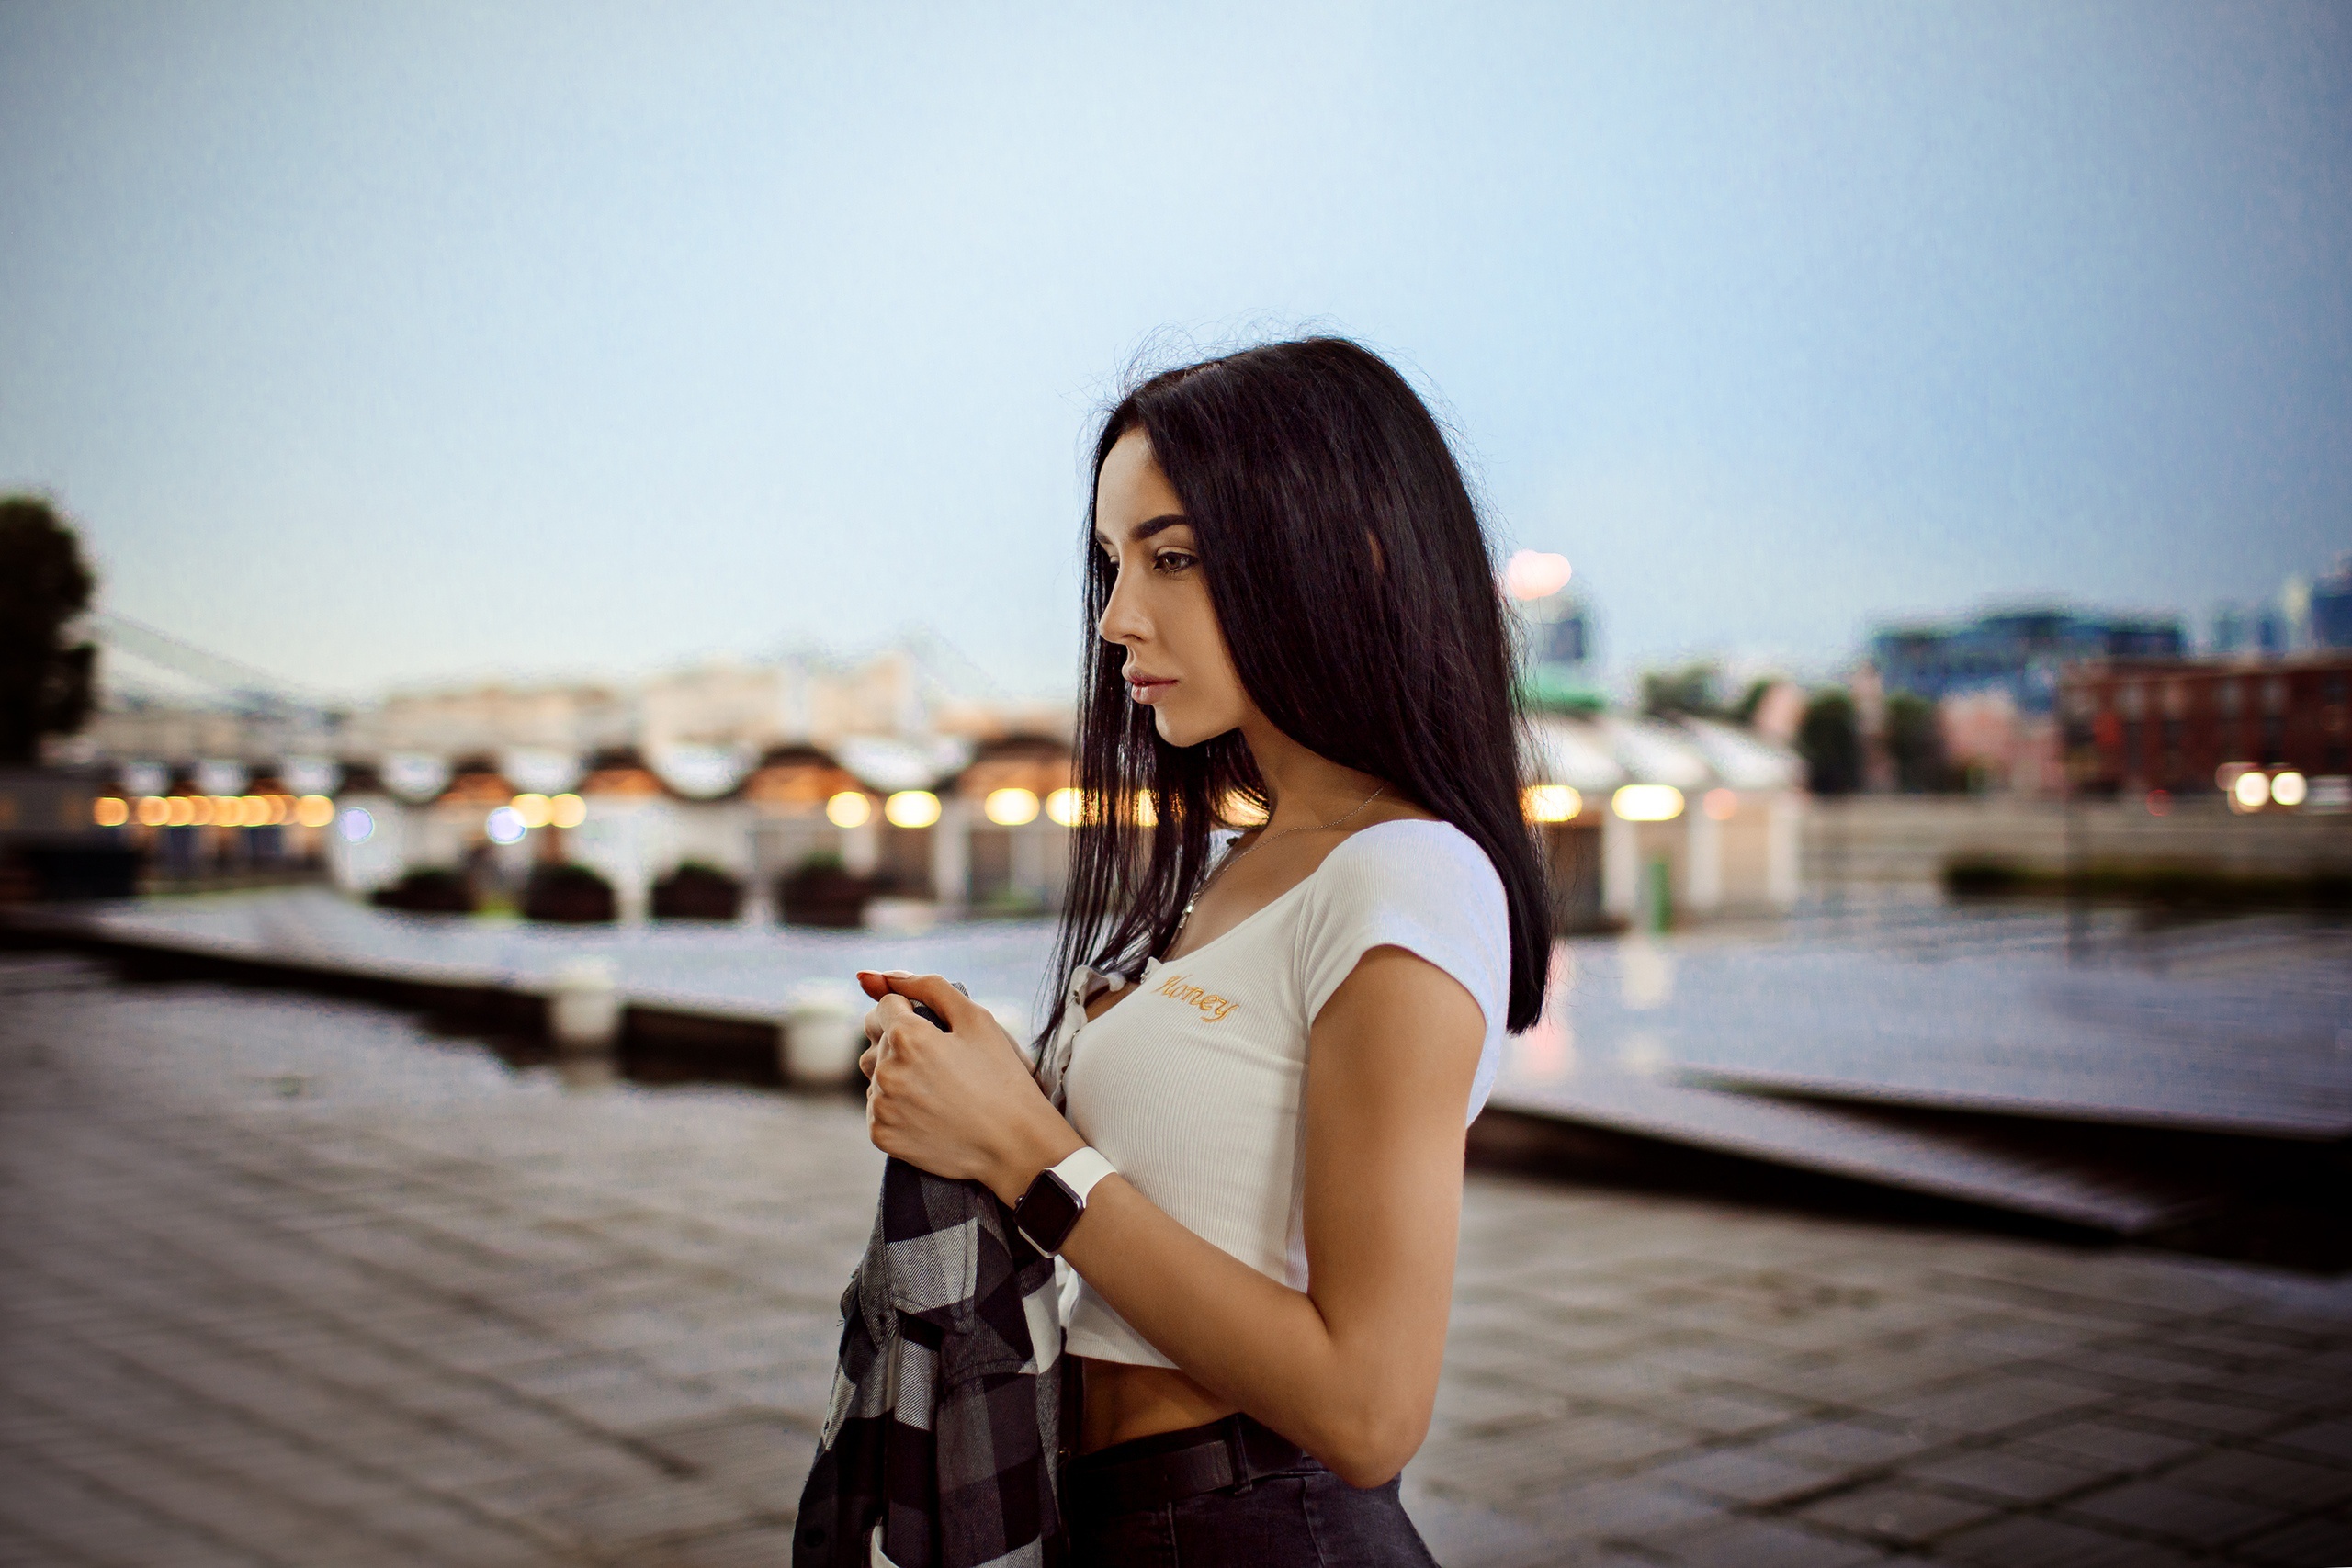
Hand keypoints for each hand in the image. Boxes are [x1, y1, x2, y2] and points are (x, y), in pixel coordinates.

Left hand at [856, 971, 1081, 1203]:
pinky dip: (895, 1106)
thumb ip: (929, 987)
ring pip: (874, 1075)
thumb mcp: (976, 1020)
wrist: (1014, 1144)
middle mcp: (886, 1070)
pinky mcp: (881, 1134)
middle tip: (940, 1062)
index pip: (885, 1005)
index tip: (935, 1031)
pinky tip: (928, 1110)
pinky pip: (876, 1108)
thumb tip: (883, 975)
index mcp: (907, 1036)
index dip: (910, 1012)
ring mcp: (881, 1106)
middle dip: (900, 1042)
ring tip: (935, 1087)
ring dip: (896, 1074)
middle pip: (876, 1040)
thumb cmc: (1000, 1077)